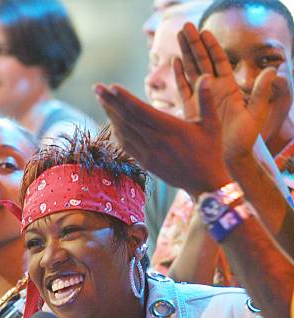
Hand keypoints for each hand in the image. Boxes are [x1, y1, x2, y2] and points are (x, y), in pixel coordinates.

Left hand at [95, 80, 231, 195]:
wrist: (203, 183)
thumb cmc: (210, 151)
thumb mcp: (212, 125)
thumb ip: (206, 100)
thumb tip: (206, 76)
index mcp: (170, 129)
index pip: (141, 111)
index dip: (125, 99)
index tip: (111, 87)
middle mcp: (156, 141)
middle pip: (127, 119)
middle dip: (110, 102)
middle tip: (97, 88)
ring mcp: (149, 154)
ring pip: (124, 132)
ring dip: (111, 115)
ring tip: (101, 100)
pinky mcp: (146, 163)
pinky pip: (127, 146)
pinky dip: (117, 132)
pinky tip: (111, 122)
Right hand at [174, 23, 276, 161]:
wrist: (230, 159)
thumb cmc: (245, 139)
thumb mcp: (256, 114)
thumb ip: (262, 91)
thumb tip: (273, 70)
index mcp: (229, 88)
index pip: (219, 62)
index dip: (212, 47)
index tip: (204, 32)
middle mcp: (215, 90)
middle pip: (203, 61)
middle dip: (194, 44)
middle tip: (186, 27)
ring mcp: (202, 99)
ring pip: (192, 71)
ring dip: (186, 53)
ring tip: (179, 36)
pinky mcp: (192, 110)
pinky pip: (184, 89)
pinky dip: (179, 76)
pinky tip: (175, 62)